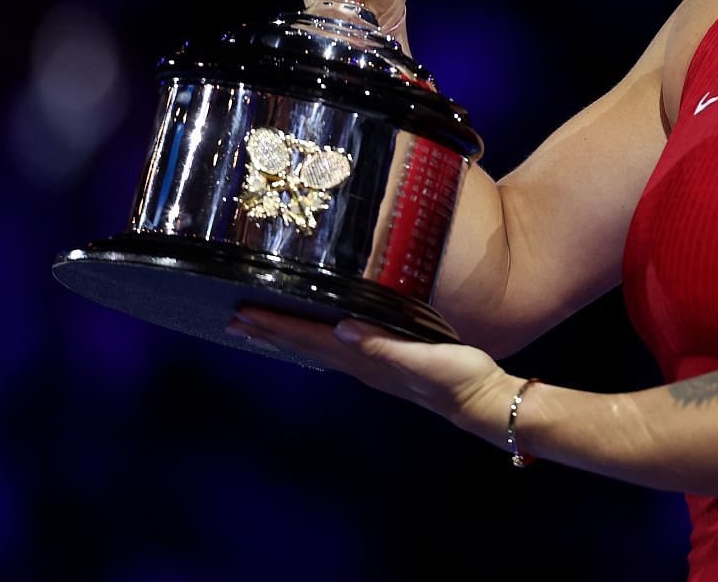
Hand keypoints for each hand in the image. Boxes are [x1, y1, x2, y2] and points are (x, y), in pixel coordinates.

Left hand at [226, 306, 519, 447]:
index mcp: (365, 360)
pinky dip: (318, 343)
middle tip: (234, 322)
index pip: (311, 339)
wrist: (483, 402)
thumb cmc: (456, 377)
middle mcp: (362, 365)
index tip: (242, 315)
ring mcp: (374, 368)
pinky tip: (320, 339)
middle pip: (306, 346)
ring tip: (262, 330)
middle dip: (270, 333)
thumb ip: (382, 345)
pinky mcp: (388, 364)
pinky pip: (340, 352)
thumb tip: (341, 328)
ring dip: (289, 339)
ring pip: (319, 350)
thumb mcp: (422, 358)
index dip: (277, 326)